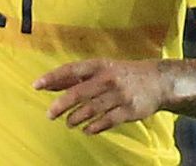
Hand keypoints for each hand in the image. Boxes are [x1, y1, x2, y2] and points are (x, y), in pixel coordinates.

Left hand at [33, 59, 165, 134]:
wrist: (158, 80)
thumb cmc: (123, 74)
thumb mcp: (101, 69)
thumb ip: (77, 77)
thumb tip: (50, 84)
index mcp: (99, 65)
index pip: (71, 70)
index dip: (53, 77)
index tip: (37, 85)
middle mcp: (108, 78)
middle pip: (78, 93)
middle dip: (61, 105)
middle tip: (49, 114)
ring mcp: (119, 95)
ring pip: (90, 110)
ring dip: (75, 118)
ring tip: (68, 123)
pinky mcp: (129, 110)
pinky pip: (107, 121)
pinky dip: (94, 127)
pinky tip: (86, 130)